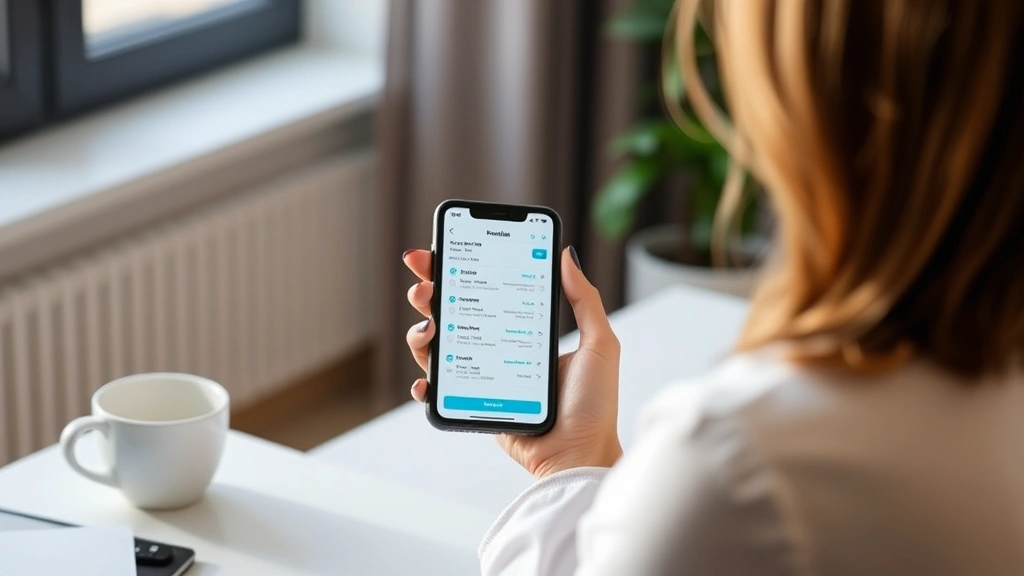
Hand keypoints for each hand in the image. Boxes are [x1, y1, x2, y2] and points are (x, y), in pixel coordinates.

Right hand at [403, 248, 621, 478]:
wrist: (579, 455)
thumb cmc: (594, 405)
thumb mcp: (599, 344)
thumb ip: (584, 299)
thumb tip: (566, 255)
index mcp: (524, 329)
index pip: (487, 289)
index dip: (460, 269)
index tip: (440, 250)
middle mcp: (499, 349)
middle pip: (454, 312)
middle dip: (430, 292)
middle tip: (424, 284)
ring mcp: (482, 377)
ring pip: (439, 347)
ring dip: (422, 333)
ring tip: (428, 328)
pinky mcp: (472, 405)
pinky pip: (440, 391)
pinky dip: (425, 383)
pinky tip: (426, 378)